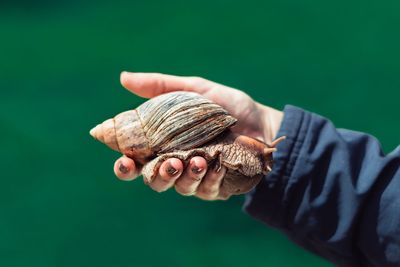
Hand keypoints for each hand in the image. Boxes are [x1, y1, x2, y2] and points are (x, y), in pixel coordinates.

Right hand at [113, 72, 282, 199]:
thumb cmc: (226, 106)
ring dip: (183, 176)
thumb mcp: (194, 89)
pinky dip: (209, 179)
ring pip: (178, 187)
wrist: (262, 123)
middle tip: (167, 162)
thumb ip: (160, 86)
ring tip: (197, 160)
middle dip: (155, 175)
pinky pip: (205, 190)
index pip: (136, 159)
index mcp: (164, 143)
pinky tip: (216, 166)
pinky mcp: (216, 187)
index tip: (124, 160)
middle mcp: (176, 163)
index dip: (125, 165)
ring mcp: (196, 177)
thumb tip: (123, 78)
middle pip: (153, 180)